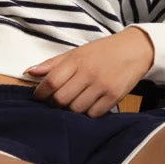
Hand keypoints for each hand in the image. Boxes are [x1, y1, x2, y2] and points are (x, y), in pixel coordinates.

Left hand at [23, 27, 155, 115]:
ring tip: (74, 102)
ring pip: (76, 109)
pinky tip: (89, 104)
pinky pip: (93, 114)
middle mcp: (89, 73)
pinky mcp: (114, 96)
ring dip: (71, 109)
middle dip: (54, 104)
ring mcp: (102, 86)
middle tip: (57, 102)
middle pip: (61, 99)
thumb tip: (29, 72)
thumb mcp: (77, 52)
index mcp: (77, 60)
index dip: (41, 93)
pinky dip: (88, 113)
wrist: (135, 49)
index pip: (51, 82)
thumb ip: (53, 64)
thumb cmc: (102, 51)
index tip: (39, 97)